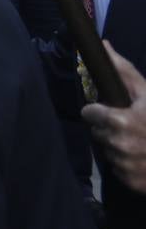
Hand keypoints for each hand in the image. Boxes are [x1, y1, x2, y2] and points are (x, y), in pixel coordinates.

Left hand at [82, 41, 145, 193]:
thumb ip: (124, 71)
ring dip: (118, 146)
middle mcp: (119, 145)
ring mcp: (125, 166)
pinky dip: (126, 165)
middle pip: (97, 132)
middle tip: (131, 126)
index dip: (99, 110)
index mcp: (120, 121)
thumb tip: (104, 46)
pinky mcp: (131, 182)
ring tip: (139, 142)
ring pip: (106, 151)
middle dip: (110, 128)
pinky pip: (117, 169)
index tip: (110, 110)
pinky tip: (142, 158)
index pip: (88, 114)